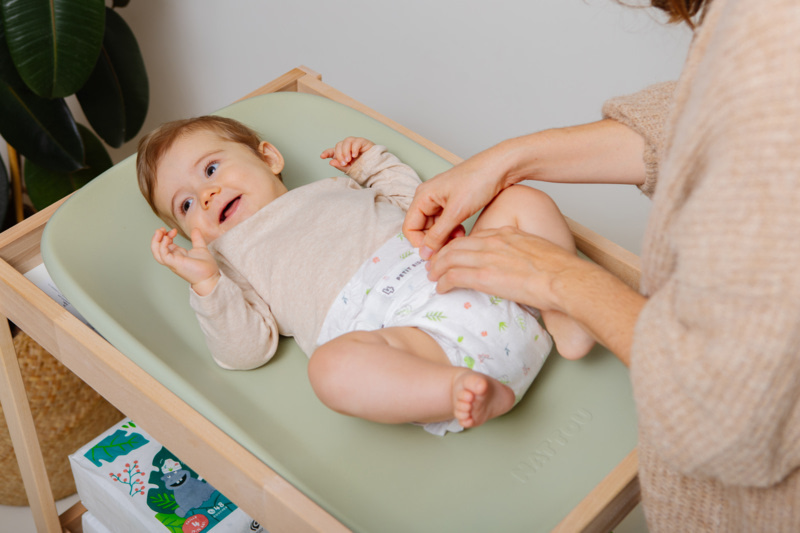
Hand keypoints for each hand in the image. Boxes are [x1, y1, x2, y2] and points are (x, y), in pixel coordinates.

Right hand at [151, 228, 220, 295]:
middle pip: (157, 249)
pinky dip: (163, 246)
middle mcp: (173, 259)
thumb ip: (197, 238)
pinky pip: (163, 255)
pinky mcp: (175, 264)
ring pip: (157, 253)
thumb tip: (195, 229)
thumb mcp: (200, 248)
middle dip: (157, 237)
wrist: (210, 277)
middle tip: (162, 229)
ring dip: (156, 241)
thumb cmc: (206, 267)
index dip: (166, 235)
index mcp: (178, 255)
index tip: (174, 230)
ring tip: (160, 231)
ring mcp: (173, 262)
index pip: (165, 245)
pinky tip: (168, 238)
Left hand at [320, 137, 374, 171]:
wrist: (375, 168)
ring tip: (349, 160)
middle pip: (338, 145)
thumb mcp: (349, 169)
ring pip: (346, 141)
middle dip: (339, 154)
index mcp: (343, 153)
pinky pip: (356, 142)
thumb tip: (331, 162)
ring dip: (346, 151)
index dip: (327, 153)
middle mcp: (347, 147)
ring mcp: (355, 143)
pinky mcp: (363, 142)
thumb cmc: (362, 168)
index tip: (322, 156)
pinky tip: (355, 155)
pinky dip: (354, 148)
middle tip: (344, 163)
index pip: (333, 151)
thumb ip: (340, 166)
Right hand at [403, 149, 510, 259]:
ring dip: (445, 236)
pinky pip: (446, 223)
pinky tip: (463, 232)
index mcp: (423, 196)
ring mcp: (441, 200)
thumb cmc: (478, 180)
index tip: (434, 253)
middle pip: (421, 228)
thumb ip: (438, 234)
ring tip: (459, 237)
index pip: (409, 227)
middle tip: (450, 246)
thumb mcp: (456, 211)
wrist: (501, 167)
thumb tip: (425, 253)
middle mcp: (429, 197)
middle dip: (434, 240)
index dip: (419, 242)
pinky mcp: (453, 203)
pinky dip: (452, 230)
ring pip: (435, 227)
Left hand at [426, 226, 588, 313]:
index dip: (459, 246)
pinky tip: (440, 288)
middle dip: (442, 255)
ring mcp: (487, 258)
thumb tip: (520, 267)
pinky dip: (443, 282)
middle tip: (434, 264)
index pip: (474, 237)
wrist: (564, 278)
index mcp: (507, 234)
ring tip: (432, 277)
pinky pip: (453, 276)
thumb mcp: (538, 251)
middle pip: (456, 246)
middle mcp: (493, 242)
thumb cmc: (559, 270)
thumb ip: (523, 254)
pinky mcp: (483, 276)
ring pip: (449, 259)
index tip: (454, 254)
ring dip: (438, 269)